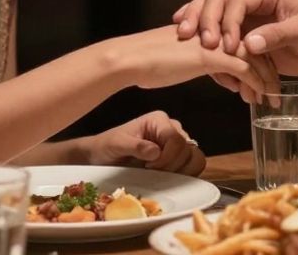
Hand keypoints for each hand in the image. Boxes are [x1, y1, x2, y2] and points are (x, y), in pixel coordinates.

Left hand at [82, 111, 205, 175]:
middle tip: (152, 172)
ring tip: (162, 175)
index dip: (167, 157)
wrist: (102, 155)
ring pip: (195, 157)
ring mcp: (176, 143)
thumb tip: (155, 152)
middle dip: (173, 165)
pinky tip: (168, 178)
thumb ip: (135, 146)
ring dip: (182, 171)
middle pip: (188, 149)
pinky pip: (192, 165)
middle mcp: (171, 128)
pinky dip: (185, 174)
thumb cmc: (108, 146)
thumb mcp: (116, 145)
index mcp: (158, 120)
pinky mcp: (178, 156)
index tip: (149, 167)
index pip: (176, 139)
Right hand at [119, 26, 278, 102]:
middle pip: (255, 45)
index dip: (261, 58)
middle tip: (276, 93)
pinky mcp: (212, 54)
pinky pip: (244, 68)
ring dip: (266, 79)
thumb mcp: (191, 60)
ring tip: (272, 99)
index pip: (247, 36)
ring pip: (254, 56)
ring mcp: (216, 37)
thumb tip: (233, 80)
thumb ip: (214, 63)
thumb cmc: (152, 61)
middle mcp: (218, 25)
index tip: (268, 79)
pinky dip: (256, 83)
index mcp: (213, 22)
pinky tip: (260, 97)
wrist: (131, 59)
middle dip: (268, 70)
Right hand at [172, 0, 297, 79]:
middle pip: (218, 0)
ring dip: (196, 21)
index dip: (228, 23)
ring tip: (183, 35)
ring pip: (210, 8)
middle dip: (207, 20)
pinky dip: (198, 28)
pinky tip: (185, 35)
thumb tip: (249, 44)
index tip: (227, 47)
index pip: (237, 1)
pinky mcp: (238, 25)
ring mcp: (242, 9)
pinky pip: (213, 23)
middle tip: (204, 44)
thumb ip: (278, 36)